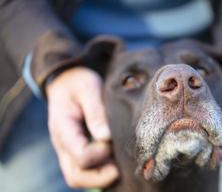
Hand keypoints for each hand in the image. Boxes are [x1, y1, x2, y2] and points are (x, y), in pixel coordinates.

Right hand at [46, 67, 118, 187]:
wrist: (67, 81)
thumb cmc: (78, 83)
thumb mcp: (88, 88)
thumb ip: (96, 111)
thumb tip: (106, 137)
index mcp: (63, 129)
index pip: (80, 156)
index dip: (100, 153)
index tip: (112, 140)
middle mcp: (63, 145)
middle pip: (76, 176)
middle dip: (101, 177)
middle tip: (121, 168)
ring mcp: (68, 149)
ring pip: (79, 177)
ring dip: (100, 177)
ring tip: (120, 166)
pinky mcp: (76, 150)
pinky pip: (84, 170)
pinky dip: (100, 172)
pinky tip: (115, 162)